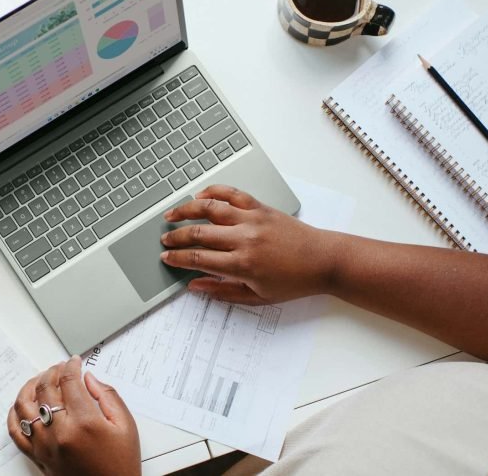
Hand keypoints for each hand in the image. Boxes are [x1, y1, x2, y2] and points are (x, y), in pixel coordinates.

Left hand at [6, 356, 139, 475]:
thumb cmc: (120, 464)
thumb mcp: (126, 426)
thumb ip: (107, 396)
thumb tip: (88, 378)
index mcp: (84, 422)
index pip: (69, 381)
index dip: (71, 366)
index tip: (74, 362)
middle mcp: (60, 433)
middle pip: (45, 389)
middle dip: (52, 371)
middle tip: (60, 368)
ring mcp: (45, 446)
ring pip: (24, 406)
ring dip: (30, 387)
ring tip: (40, 381)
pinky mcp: (37, 457)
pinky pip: (16, 431)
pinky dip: (15, 414)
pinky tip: (23, 405)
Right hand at [160, 185, 334, 304]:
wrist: (323, 261)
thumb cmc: (294, 281)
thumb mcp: (257, 297)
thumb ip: (223, 291)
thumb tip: (195, 285)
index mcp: (242, 264)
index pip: (198, 258)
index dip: (177, 258)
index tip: (166, 258)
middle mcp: (244, 239)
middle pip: (198, 233)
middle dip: (176, 237)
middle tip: (164, 240)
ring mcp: (252, 219)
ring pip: (209, 209)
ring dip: (186, 210)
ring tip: (171, 214)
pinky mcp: (261, 207)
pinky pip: (232, 194)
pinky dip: (214, 192)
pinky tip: (200, 195)